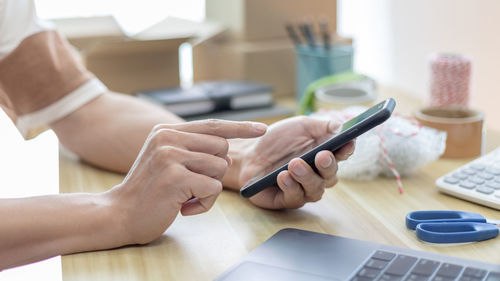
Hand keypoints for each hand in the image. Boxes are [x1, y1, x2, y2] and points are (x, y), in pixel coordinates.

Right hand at [106, 120, 265, 244]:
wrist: (119, 214)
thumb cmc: (149, 191)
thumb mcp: (167, 162)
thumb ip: (193, 153)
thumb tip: (225, 157)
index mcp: (166, 131)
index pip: (213, 125)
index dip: (240, 127)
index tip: (262, 129)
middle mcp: (168, 138)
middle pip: (222, 148)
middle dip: (215, 171)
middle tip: (192, 185)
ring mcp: (170, 155)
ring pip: (219, 168)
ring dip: (209, 189)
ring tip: (186, 197)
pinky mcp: (175, 176)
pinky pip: (213, 188)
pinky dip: (205, 203)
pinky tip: (184, 207)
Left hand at [233, 116, 353, 208]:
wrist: (250, 154)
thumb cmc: (277, 140)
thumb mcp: (300, 126)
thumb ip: (322, 125)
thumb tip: (341, 125)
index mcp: (324, 154)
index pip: (342, 154)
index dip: (347, 149)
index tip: (347, 143)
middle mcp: (318, 174)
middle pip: (331, 175)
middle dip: (328, 165)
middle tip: (321, 156)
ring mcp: (304, 188)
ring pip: (315, 189)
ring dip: (307, 176)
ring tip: (294, 164)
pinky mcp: (288, 199)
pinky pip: (295, 197)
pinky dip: (290, 186)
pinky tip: (283, 176)